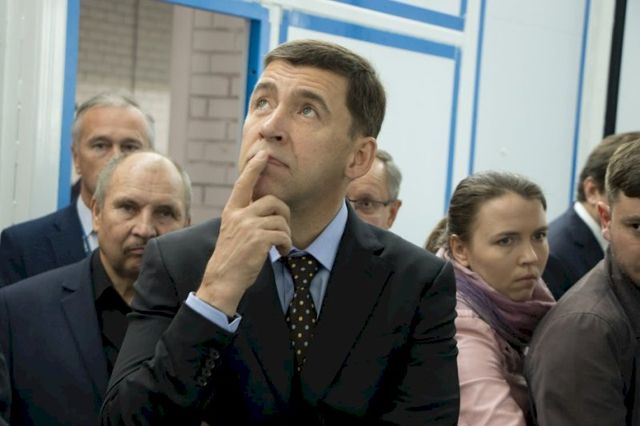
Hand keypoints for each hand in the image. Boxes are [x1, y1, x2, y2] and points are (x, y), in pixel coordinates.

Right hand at [196, 150, 291, 314]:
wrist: (222, 280)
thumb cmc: (231, 258)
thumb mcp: (233, 231)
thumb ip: (244, 217)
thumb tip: (265, 207)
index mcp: (231, 211)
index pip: (243, 183)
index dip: (254, 167)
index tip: (262, 154)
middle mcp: (239, 214)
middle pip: (272, 200)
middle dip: (284, 214)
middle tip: (284, 229)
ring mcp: (248, 226)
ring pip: (280, 219)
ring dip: (286, 234)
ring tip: (281, 246)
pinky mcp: (258, 239)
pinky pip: (283, 234)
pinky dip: (286, 245)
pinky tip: (281, 253)